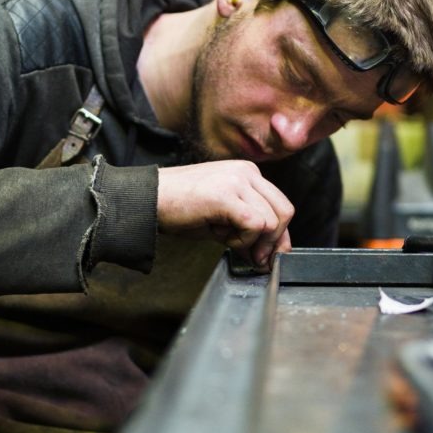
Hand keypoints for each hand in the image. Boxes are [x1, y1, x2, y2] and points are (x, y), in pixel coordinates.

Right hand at [157, 161, 293, 270]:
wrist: (148, 200)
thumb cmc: (179, 209)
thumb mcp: (221, 221)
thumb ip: (247, 231)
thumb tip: (267, 255)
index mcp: (248, 173)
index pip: (280, 205)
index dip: (278, 236)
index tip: (268, 256)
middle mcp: (247, 172)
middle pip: (284, 212)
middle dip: (272, 242)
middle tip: (255, 260)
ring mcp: (238, 180)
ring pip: (270, 221)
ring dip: (250, 240)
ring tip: (222, 237)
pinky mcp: (227, 195)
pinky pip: (254, 224)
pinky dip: (241, 239)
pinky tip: (220, 236)